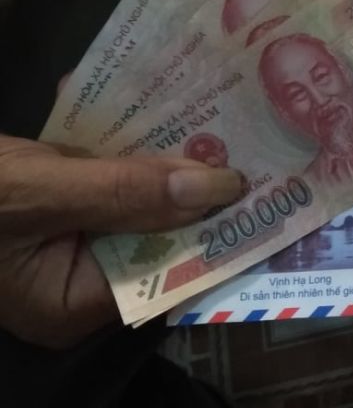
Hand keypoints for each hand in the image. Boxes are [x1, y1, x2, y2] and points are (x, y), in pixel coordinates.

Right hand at [0, 133, 242, 348]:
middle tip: (250, 143)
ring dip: (166, 158)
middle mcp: (79, 278)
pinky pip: (105, 175)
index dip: (212, 230)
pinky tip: (157, 103)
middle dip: (196, 187)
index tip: (260, 191)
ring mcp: (67, 238)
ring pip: (136, 198)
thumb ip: (122, 193)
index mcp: (74, 303)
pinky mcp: (57, 201)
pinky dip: (125, 143)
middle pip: (157, 233)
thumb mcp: (39, 194)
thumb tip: (213, 188)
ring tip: (223, 117)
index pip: (166, 272)